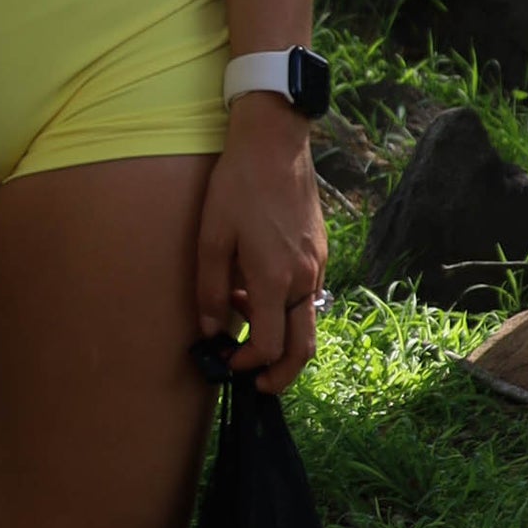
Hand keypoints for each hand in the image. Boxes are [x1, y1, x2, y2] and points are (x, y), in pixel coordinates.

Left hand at [193, 101, 330, 391]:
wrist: (275, 144)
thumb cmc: (237, 186)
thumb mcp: (211, 237)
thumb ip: (209, 288)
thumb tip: (208, 328)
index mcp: (274, 279)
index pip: (270, 346)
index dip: (248, 364)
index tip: (228, 363)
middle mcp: (302, 278)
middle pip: (303, 348)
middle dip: (282, 374)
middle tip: (259, 384)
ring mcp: (316, 266)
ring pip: (306, 320)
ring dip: (280, 334)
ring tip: (243, 316)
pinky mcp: (319, 252)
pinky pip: (307, 294)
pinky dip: (285, 306)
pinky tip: (255, 284)